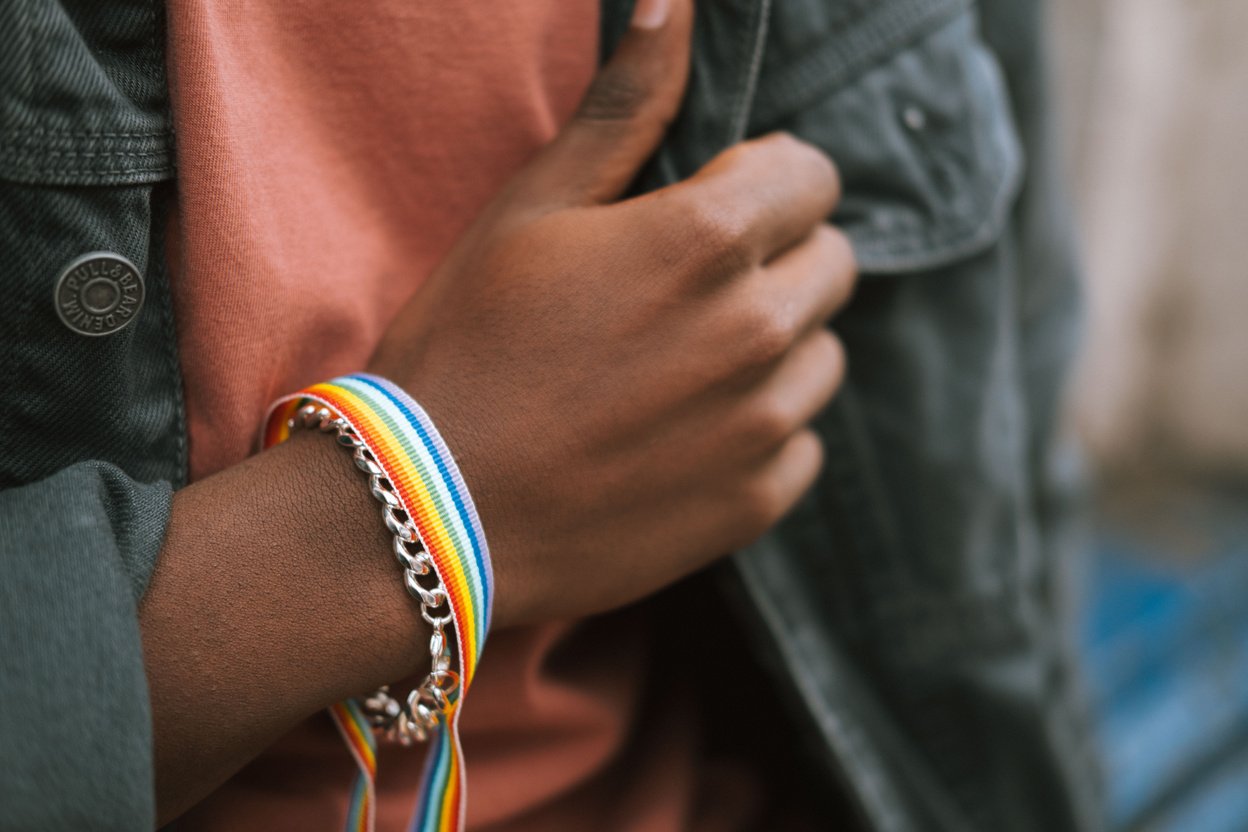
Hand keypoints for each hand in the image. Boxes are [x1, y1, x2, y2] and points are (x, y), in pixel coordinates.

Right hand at [370, 0, 856, 627]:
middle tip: (686, 293)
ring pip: (822, 356)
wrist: (427, 513)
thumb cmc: (466, 347)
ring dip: (773, 349)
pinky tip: (679, 440)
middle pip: (831, 263)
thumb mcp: (531, 210)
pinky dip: (758, 433)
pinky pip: (801, 443)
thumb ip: (623, 108)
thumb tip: (677, 1)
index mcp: (707, 238)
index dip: (765, 183)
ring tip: (678, 371)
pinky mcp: (756, 501)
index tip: (712, 208)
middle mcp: (756, 329)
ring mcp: (763, 424)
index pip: (814, 176)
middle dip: (777, 260)